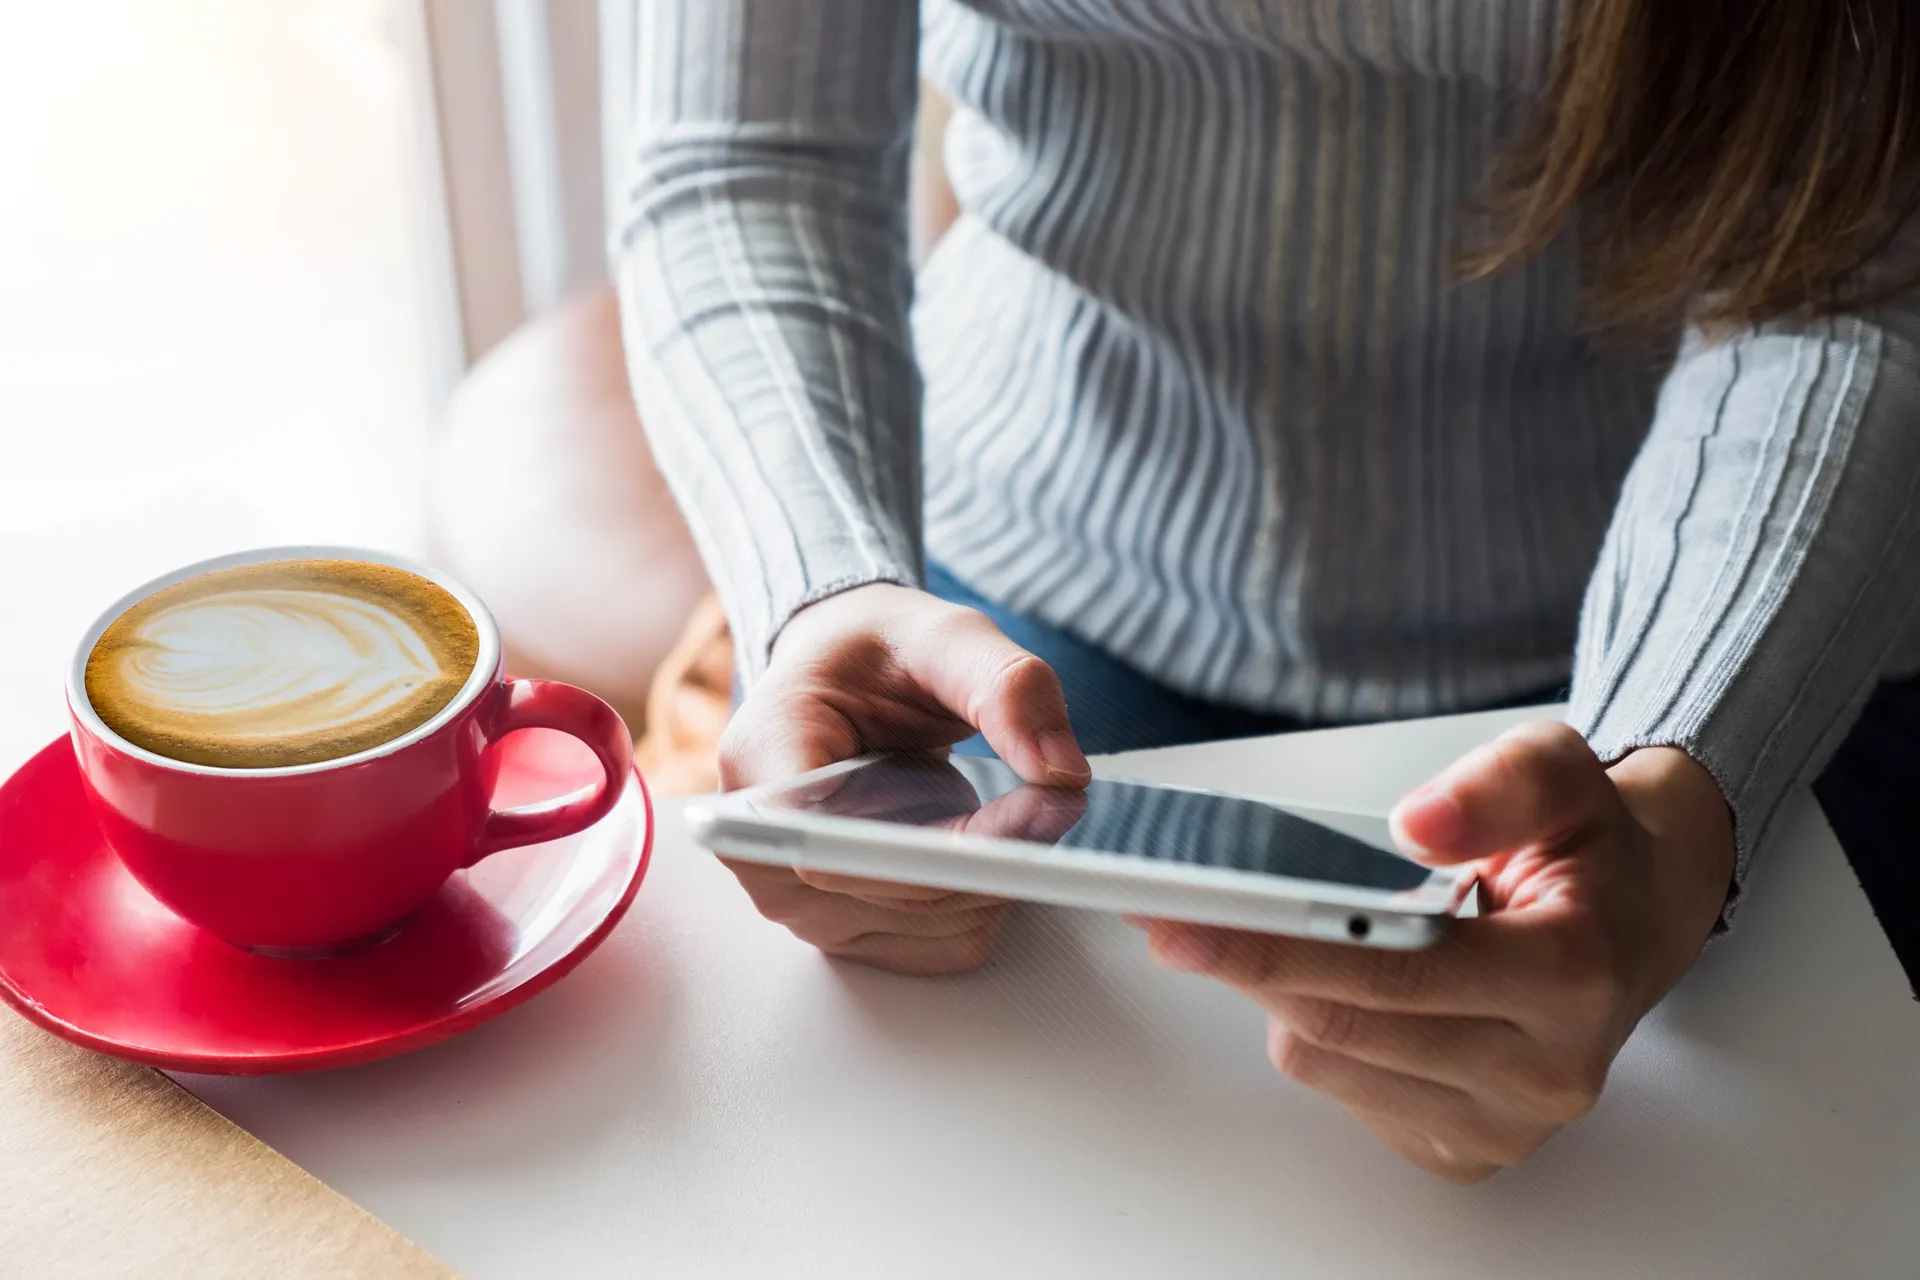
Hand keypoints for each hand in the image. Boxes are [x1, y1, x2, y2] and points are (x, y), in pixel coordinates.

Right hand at [719, 583, 1090, 974]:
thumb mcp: (947, 636)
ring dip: (992, 880)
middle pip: (888, 894)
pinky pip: (943, 945)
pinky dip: (985, 902)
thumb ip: (1007, 687)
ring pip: (929, 926)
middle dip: (986, 858)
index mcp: (763, 756)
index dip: (927, 849)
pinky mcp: (844, 927)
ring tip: (1007, 810)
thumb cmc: (877, 652)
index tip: (1017, 826)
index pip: (828, 843)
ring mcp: (799, 898)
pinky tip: (985, 846)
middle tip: (1049, 803)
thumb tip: (1062, 770)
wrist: (845, 675)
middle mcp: (762, 843)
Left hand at [1140, 721, 1733, 1181]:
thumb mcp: (1564, 773)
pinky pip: (1343, 1093)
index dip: (1279, 943)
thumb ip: (1498, 786)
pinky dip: (1320, 1032)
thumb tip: (1417, 822)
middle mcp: (1544, 1070)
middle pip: (1344, 1022)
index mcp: (1571, 975)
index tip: (1186, 918)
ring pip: (1328, 1061)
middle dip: (1248, 962)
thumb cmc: (1589, 847)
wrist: (1641, 917)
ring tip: (1295, 928)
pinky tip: (1343, 983)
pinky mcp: (1467, 1150)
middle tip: (1169, 910)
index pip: (1394, 968)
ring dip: (1285, 992)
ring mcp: (1505, 1124)